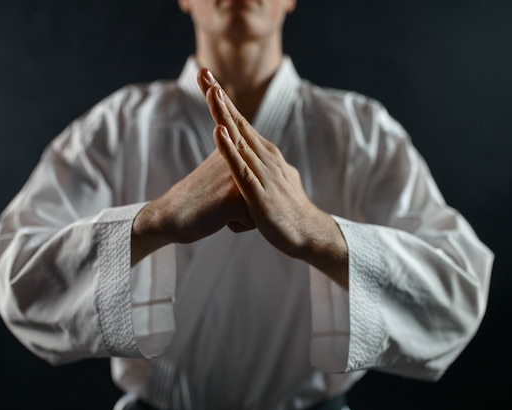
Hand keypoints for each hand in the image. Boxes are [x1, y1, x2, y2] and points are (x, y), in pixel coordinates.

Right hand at [131, 149, 253, 264]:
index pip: (263, 178)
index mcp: (238, 148)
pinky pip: (252, 222)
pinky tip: (217, 216)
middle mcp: (240, 158)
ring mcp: (238, 177)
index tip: (224, 188)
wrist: (171, 214)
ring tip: (219, 206)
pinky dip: (236, 225)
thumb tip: (269, 166)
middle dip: (247, 204)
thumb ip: (244, 164)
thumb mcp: (224, 170)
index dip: (246, 191)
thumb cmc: (200, 198)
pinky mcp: (235, 198)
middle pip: (265, 192)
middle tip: (219, 198)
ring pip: (261, 208)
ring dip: (242, 214)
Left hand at [196, 69, 348, 284]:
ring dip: (225, 115)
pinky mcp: (259, 193)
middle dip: (219, 97)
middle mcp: (265, 157)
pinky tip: (219, 134)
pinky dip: (229, 149)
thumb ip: (259, 169)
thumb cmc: (287, 210)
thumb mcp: (271, 183)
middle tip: (204, 72)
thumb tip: (248, 163)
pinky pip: (242, 168)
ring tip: (212, 92)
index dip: (223, 101)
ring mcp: (263, 173)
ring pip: (240, 139)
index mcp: (265, 155)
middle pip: (238, 122)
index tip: (207, 79)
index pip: (240, 123)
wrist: (306, 234)